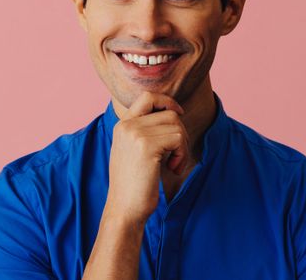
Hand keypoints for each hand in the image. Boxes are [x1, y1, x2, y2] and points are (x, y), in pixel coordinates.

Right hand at [104, 91, 189, 223]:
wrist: (124, 209)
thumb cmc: (135, 185)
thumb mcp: (135, 150)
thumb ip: (147, 131)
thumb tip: (175, 113)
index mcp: (122, 125)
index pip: (147, 96)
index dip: (167, 101)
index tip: (179, 115)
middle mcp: (127, 125)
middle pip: (168, 112)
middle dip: (180, 132)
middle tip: (177, 154)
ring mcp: (135, 133)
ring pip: (176, 124)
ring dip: (182, 146)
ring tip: (174, 164)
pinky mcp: (146, 145)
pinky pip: (178, 138)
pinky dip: (182, 154)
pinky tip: (173, 168)